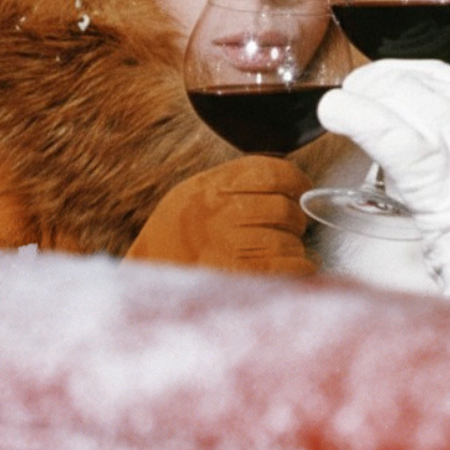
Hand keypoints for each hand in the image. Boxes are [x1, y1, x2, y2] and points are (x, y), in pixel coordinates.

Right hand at [126, 156, 316, 276]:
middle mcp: (222, 214)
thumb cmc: (174, 234)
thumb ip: (234, 182)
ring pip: (289, 241)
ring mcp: (230, 247)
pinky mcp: (239, 277)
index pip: (271, 172)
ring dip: (295, 246)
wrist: (148, 274)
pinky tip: (295, 267)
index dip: (294, 180)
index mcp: (213, 188)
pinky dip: (300, 267)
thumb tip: (284, 182)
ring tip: (286, 250)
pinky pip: (288, 268)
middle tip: (291, 225)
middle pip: (284, 209)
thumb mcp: (194, 193)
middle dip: (295, 218)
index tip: (300, 187)